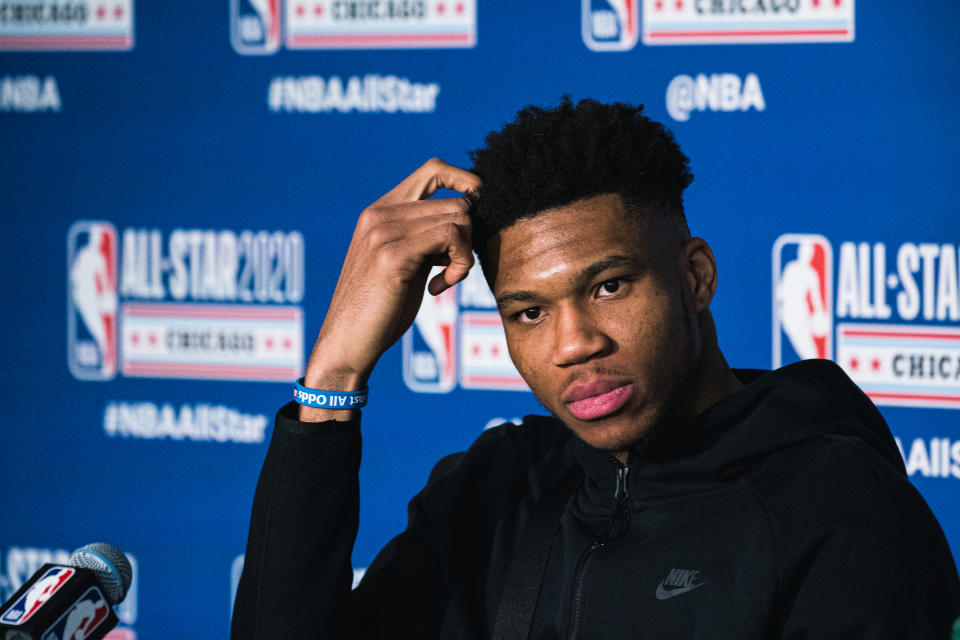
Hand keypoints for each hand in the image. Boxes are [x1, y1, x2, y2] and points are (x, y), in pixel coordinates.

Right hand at [300, 159, 480, 420]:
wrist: (346, 344)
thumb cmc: (378, 310)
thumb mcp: (403, 263)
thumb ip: (425, 238)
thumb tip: (467, 221)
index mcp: (380, 211)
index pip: (434, 169)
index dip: (466, 183)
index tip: (476, 218)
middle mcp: (380, 213)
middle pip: (456, 201)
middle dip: (470, 238)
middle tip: (455, 270)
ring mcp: (384, 230)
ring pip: (458, 217)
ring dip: (466, 254)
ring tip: (447, 280)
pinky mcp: (392, 253)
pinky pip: (452, 239)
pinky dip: (460, 265)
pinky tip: (440, 287)